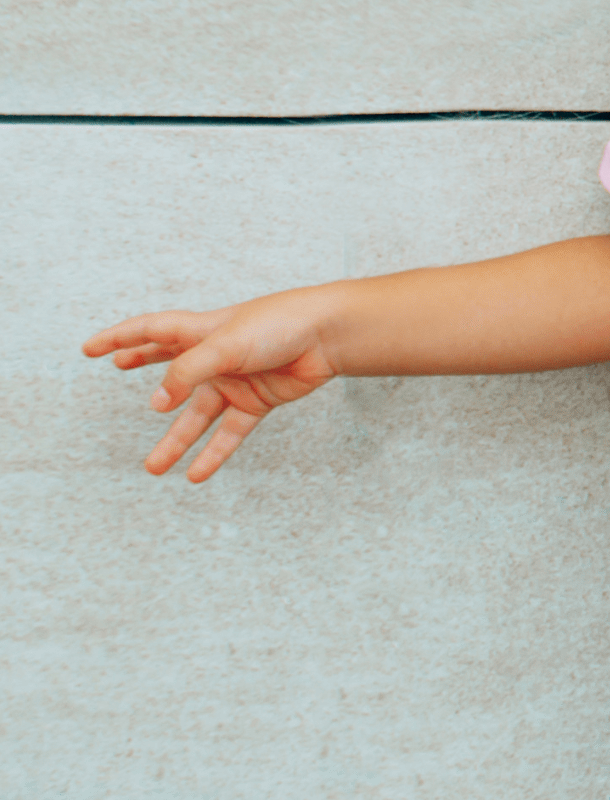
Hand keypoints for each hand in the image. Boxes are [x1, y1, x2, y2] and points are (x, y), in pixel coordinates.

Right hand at [82, 289, 341, 482]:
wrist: (328, 335)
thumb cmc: (278, 325)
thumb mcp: (224, 344)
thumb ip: (186, 372)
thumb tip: (157, 403)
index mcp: (201, 330)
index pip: (151, 331)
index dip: (120, 338)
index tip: (91, 349)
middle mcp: (215, 355)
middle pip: (171, 364)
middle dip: (143, 364)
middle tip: (117, 369)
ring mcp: (236, 379)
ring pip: (197, 414)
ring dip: (176, 441)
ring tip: (152, 469)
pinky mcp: (258, 400)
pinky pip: (230, 432)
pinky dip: (213, 453)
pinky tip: (195, 475)